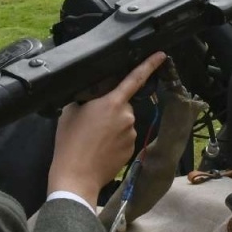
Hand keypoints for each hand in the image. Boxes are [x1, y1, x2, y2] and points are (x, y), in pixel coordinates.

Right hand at [49, 52, 167, 201]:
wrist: (76, 175)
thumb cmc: (70, 143)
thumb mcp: (70, 111)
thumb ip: (86, 98)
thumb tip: (94, 98)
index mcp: (112, 102)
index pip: (134, 78)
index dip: (149, 64)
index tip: (161, 55)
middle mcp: (127, 116)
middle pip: (123, 105)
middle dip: (111, 109)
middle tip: (92, 123)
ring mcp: (131, 134)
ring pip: (124, 123)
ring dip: (113, 127)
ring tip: (94, 139)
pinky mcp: (132, 149)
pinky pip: (125, 138)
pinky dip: (116, 141)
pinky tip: (101, 149)